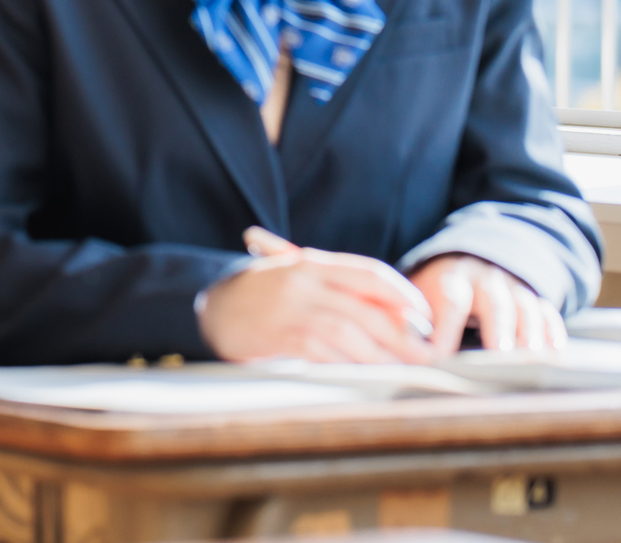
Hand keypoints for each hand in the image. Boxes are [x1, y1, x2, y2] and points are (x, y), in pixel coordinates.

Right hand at [201, 236, 434, 363]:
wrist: (213, 309)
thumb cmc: (266, 295)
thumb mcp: (300, 279)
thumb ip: (341, 290)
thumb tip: (399, 316)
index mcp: (311, 263)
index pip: (370, 274)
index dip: (404, 296)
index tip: (424, 318)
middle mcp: (302, 283)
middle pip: (366, 309)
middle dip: (401, 335)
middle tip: (424, 354)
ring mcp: (290, 310)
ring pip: (348, 334)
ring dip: (379, 357)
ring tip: (399, 369)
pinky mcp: (280, 337)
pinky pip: (324, 354)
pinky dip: (349, 366)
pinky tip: (364, 374)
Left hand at [409, 253, 565, 353]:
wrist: (467, 263)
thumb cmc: (436, 293)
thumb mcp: (418, 297)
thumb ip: (411, 321)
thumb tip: (403, 353)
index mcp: (450, 279)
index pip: (449, 300)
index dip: (445, 328)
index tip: (440, 357)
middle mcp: (484, 279)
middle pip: (493, 302)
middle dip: (497, 329)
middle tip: (499, 356)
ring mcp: (512, 287)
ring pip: (524, 307)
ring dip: (529, 335)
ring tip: (531, 362)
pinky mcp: (534, 298)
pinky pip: (547, 312)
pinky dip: (552, 332)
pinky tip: (555, 355)